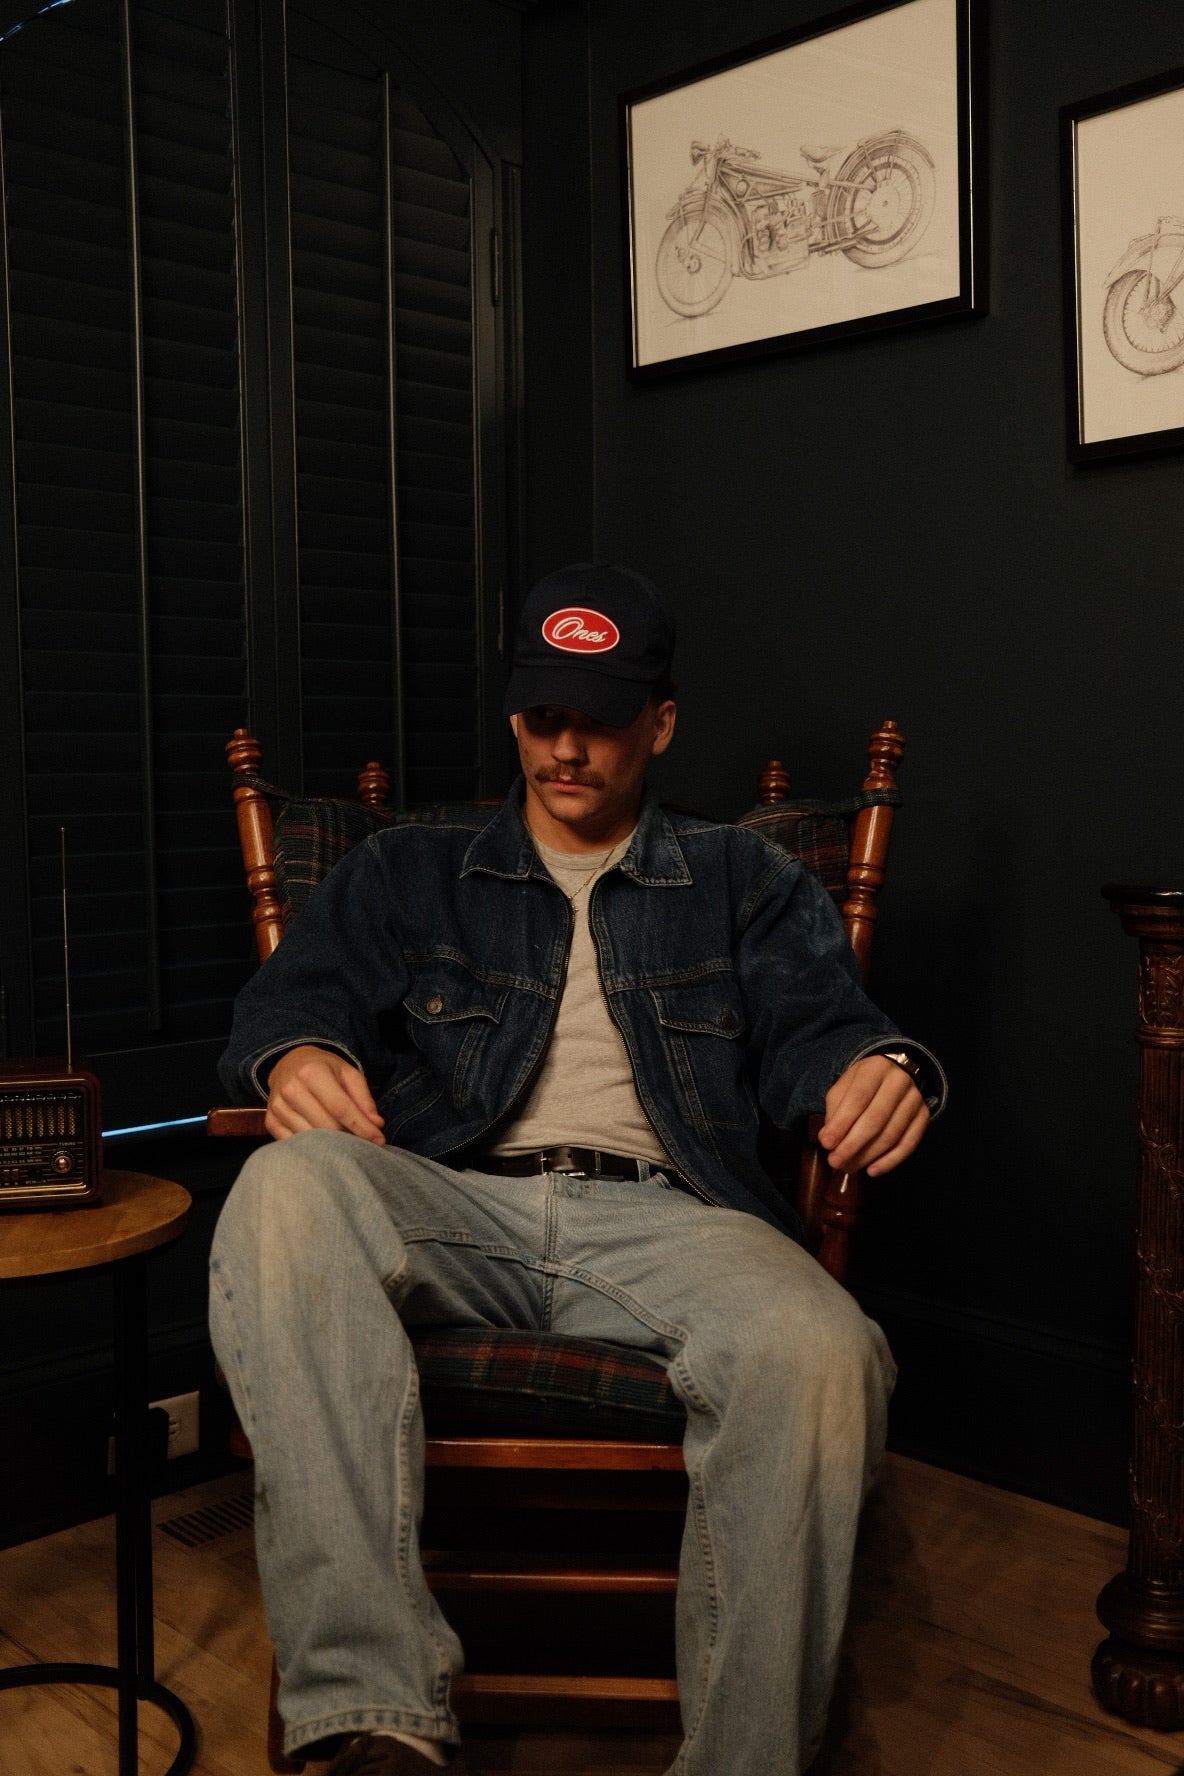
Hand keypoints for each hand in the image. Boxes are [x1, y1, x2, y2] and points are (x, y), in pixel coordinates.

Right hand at [265, 1045, 385, 1144]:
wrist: (288, 1063)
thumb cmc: (324, 1069)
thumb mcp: (348, 1074)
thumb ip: (364, 1099)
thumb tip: (376, 1125)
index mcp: (312, 1072)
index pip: (341, 1108)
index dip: (362, 1127)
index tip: (379, 1140)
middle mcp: (291, 1089)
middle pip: (326, 1126)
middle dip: (349, 1137)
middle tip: (363, 1141)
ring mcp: (278, 1107)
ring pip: (311, 1138)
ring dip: (331, 1145)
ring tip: (345, 1141)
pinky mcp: (271, 1121)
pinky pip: (295, 1143)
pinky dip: (312, 1147)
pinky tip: (323, 1143)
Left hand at [818, 1054, 927, 1177]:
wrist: (895, 1073)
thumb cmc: (863, 1084)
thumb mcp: (844, 1087)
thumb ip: (835, 1110)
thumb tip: (828, 1140)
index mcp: (875, 1069)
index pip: (858, 1098)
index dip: (841, 1124)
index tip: (826, 1144)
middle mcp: (899, 1081)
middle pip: (875, 1119)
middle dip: (852, 1145)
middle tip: (835, 1162)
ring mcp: (915, 1099)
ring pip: (891, 1134)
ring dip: (868, 1156)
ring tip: (849, 1167)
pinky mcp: (923, 1116)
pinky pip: (909, 1143)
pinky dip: (890, 1161)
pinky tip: (872, 1170)